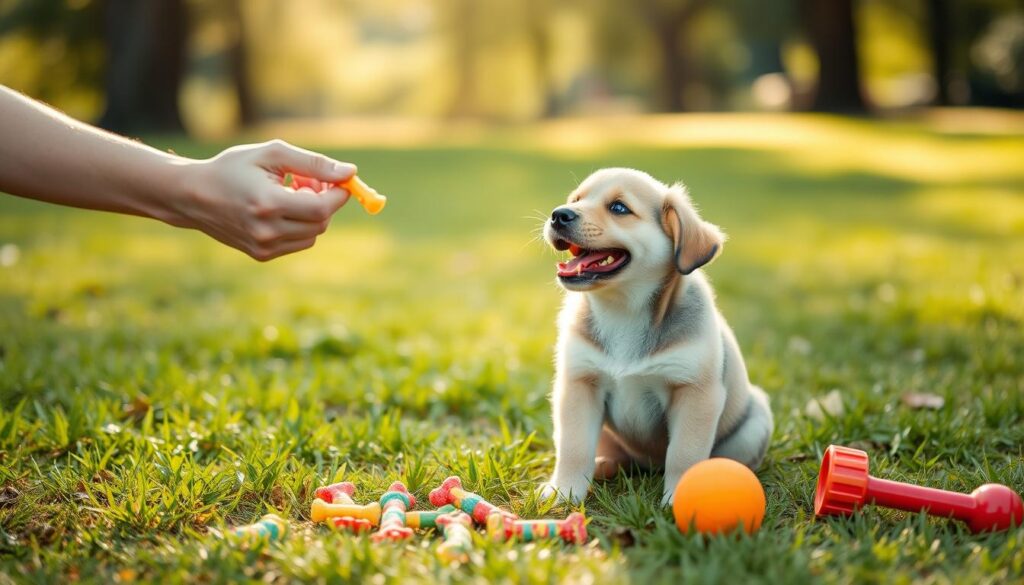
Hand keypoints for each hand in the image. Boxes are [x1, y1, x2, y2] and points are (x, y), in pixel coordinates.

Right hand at [170, 140, 355, 260]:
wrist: (193, 195)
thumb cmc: (233, 168)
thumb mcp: (272, 155)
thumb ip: (314, 163)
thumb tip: (350, 173)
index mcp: (268, 204)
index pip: (322, 208)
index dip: (338, 194)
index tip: (338, 180)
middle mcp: (267, 230)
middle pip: (321, 223)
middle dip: (324, 201)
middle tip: (308, 182)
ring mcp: (264, 247)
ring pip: (312, 235)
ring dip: (313, 215)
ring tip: (290, 193)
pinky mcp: (262, 255)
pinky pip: (298, 242)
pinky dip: (299, 226)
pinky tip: (280, 209)